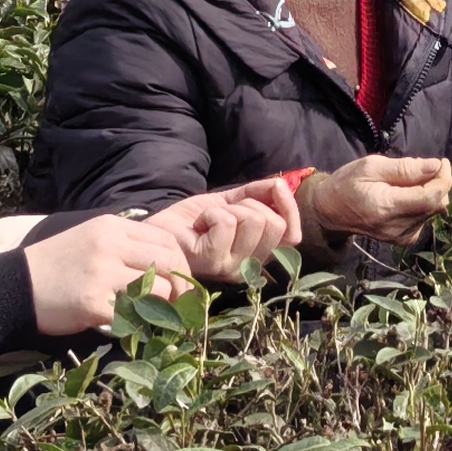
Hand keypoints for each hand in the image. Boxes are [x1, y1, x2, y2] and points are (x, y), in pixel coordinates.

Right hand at [23, 212, 199, 338]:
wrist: (13, 286)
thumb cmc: (54, 265)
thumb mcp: (89, 238)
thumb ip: (123, 245)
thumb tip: (162, 265)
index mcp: (112, 226)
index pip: (167, 239)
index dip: (180, 262)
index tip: (179, 281)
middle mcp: (110, 245)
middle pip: (170, 261)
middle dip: (181, 286)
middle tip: (177, 305)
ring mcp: (102, 273)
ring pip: (159, 288)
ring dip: (162, 307)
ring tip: (154, 317)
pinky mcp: (93, 303)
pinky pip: (133, 314)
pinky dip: (138, 323)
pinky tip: (131, 327)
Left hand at [159, 183, 306, 281]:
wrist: (159, 230)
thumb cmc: (192, 220)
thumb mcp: (231, 202)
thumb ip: (258, 194)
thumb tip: (282, 184)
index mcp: (257, 254)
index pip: (292, 237)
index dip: (289, 208)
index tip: (276, 188)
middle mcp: (249, 266)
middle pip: (275, 225)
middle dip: (252, 203)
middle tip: (227, 210)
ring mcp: (232, 266)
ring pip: (255, 220)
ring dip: (229, 208)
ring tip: (210, 218)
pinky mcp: (212, 260)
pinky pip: (228, 222)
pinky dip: (212, 212)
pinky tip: (199, 224)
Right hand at [302, 155, 451, 247]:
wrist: (331, 212)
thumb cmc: (348, 183)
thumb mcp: (371, 166)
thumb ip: (405, 168)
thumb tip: (435, 166)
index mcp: (388, 207)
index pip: (431, 197)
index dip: (443, 178)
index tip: (442, 161)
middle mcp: (398, 227)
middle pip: (436, 204)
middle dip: (438, 182)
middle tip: (424, 167)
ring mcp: (402, 236)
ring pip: (433, 211)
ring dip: (430, 192)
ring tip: (409, 181)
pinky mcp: (404, 239)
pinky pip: (425, 218)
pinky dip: (423, 203)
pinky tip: (407, 195)